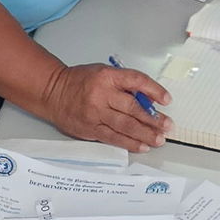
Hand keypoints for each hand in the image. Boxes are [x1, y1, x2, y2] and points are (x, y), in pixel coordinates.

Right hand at [40, 62, 169, 151]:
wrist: (52, 92)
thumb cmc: (81, 81)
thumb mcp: (103, 73)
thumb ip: (124, 84)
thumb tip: (149, 100)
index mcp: (107, 76)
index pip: (136, 81)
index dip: (154, 90)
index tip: (166, 100)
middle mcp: (102, 94)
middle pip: (133, 108)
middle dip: (153, 118)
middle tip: (167, 125)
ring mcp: (95, 113)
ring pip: (125, 125)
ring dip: (145, 133)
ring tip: (159, 139)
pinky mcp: (90, 129)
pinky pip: (114, 137)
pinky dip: (130, 143)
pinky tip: (142, 146)